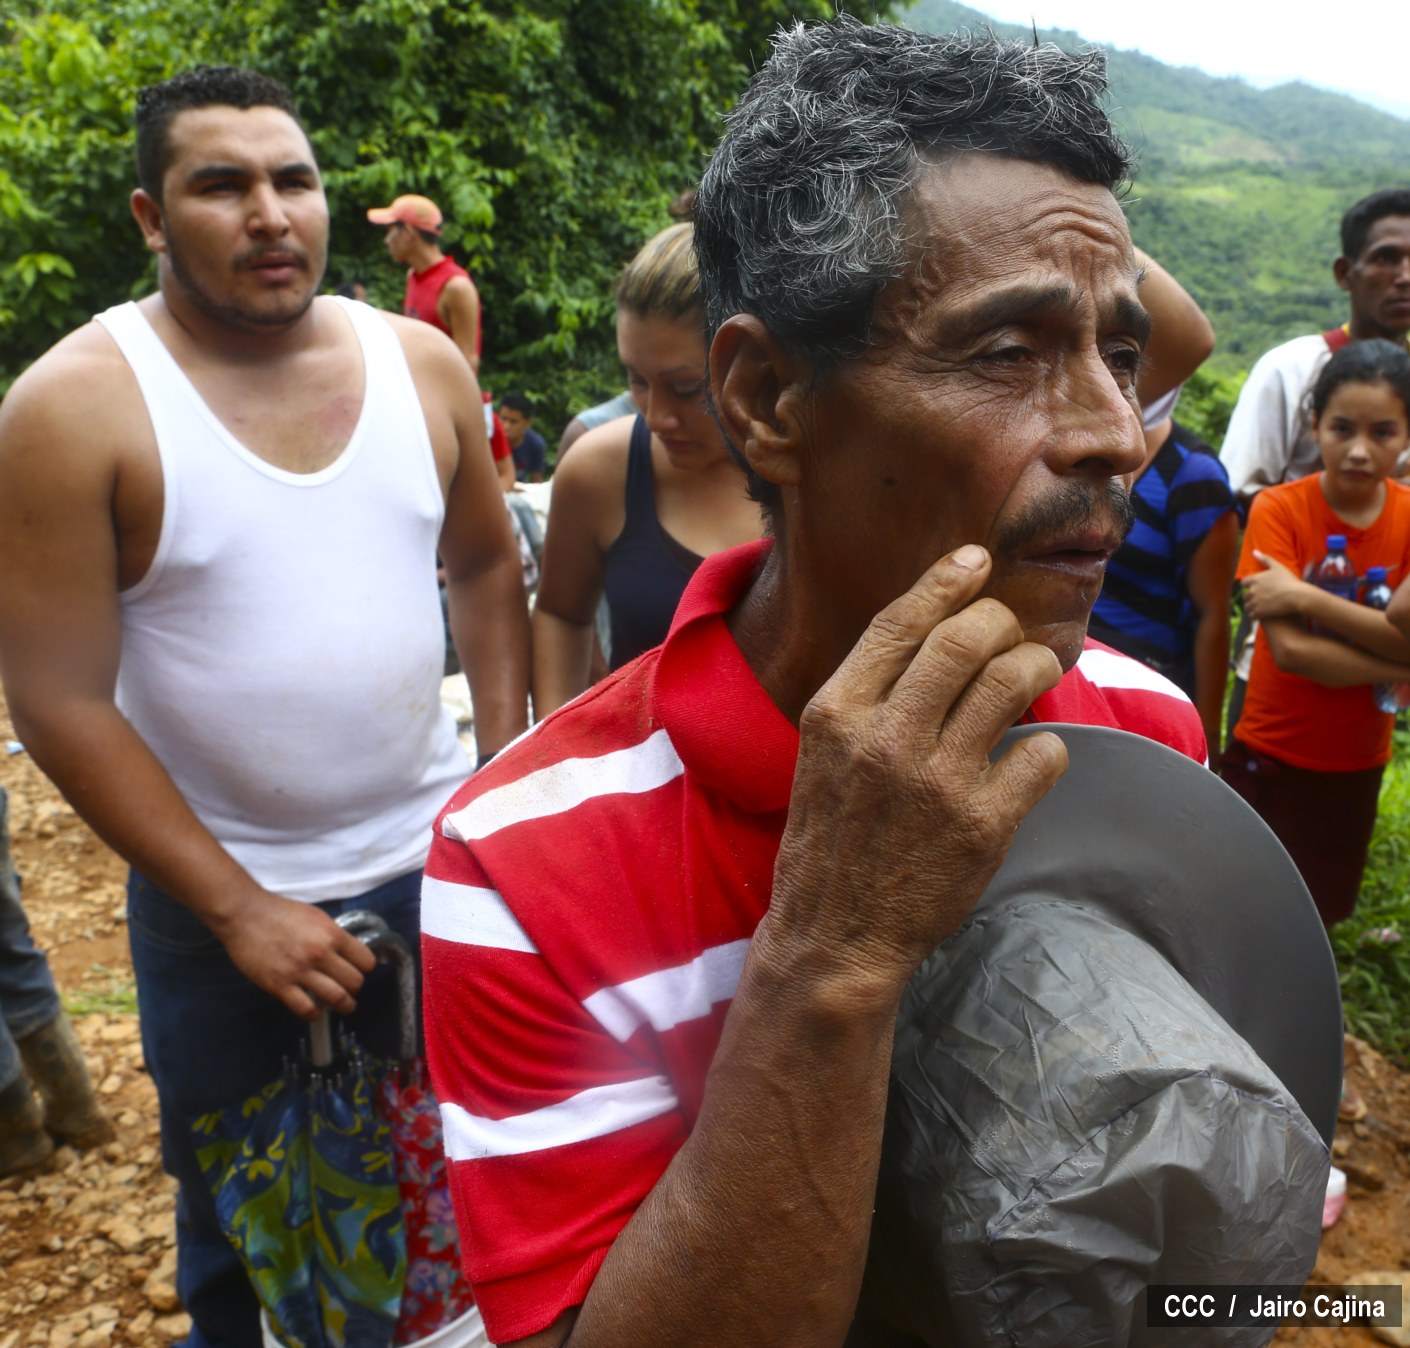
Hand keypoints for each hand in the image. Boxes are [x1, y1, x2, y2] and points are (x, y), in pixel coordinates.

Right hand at [215, 889, 377, 1018]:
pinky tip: (315, 1011)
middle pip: (354, 982)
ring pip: (336, 998)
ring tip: (344, 1006)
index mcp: (332, 934)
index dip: (365, 968)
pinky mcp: (280, 985)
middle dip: (355, 988)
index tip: (360, 971)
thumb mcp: (316, 916)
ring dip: (344, 1005)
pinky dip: (314, 1014)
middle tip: (351, 990)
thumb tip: (346, 951)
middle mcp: (320, 954)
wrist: (245, 915)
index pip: (365, 960)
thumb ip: (332, 934)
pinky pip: (305, 1008)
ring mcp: (300, 971)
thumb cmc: (280, 912)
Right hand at [764, 544, 1068, 992]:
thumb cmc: (831, 838)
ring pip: (1011, 681)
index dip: (944, 581)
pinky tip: (1032, 758)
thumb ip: (868, 697)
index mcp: (836, 713)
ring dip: (1035, 665)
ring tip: (1036, 672)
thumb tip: (936, 637)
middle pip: (965, 639)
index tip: (976, 559)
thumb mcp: (823, 753)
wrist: (836, 934)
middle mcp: (885, 737)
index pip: (899, 622)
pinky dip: (1048, 749)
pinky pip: (1043, 754)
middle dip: (999, 622)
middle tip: (1010, 634)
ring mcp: (936, 780)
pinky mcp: (982, 825)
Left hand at [1242, 550, 1307, 620]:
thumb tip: (1254, 551)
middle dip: (1251, 597)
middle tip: (1259, 599)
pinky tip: (1261, 615)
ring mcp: (1255, 602)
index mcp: (1255, 579)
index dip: (1249, 586)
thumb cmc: (1289, 580)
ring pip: (1247, 606)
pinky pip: (1252, 615)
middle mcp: (1252, 590)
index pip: (1243, 583)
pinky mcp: (1259, 612)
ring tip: (1260, 608)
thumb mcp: (1278, 567)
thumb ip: (1265, 559)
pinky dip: (1255, 615)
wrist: (1297, 596)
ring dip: (1251, 607)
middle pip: (1245, 595)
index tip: (1255, 588)